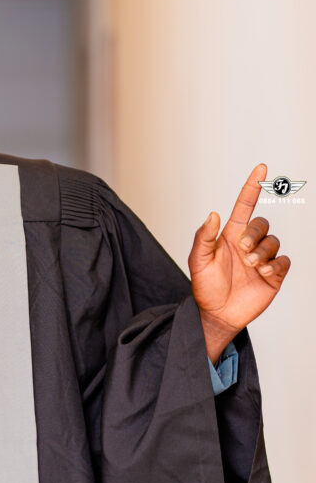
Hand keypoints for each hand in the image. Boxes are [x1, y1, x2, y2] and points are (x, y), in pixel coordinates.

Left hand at [188, 163, 290, 360]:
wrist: (217, 314)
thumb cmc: (205, 287)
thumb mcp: (198, 261)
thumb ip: (204, 237)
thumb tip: (213, 214)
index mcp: (230, 235)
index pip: (244, 206)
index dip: (252, 187)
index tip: (260, 168)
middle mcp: (248, 244)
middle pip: (262, 224)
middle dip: (254, 234)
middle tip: (242, 251)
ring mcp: (262, 259)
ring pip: (274, 241)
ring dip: (263, 252)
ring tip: (251, 266)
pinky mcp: (273, 275)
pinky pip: (284, 261)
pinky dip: (275, 265)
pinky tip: (263, 274)